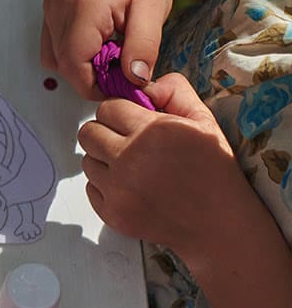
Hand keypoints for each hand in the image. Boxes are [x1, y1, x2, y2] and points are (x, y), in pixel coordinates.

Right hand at [40, 0, 174, 98]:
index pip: (74, 63)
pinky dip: (74, 54)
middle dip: (91, 77)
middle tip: (123, 74)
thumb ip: (144, 48)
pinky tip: (99, 46)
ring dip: (81, 67)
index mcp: (84, 6)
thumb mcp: (155, 11)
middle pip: (63, 63)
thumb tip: (133, 82)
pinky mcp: (52, 7)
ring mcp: (51, 6)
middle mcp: (59, 6)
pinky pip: (54, 45)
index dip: (94, 86)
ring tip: (112, 57)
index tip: (121, 89)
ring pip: (55, 57)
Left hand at [78, 74, 259, 257]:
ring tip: (134, 167)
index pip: (107, 108)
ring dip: (105, 160)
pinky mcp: (112, 213)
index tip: (133, 122)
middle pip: (87, 133)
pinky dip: (106, 186)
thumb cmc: (214, 170)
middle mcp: (129, 160)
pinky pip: (91, 188)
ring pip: (87, 161)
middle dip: (105, 133)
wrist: (219, 223)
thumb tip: (143, 85)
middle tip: (127, 141)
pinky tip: (133, 187)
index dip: (120, 113)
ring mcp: (118, 190)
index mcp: (151, 132)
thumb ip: (174, 91)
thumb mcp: (204, 120)